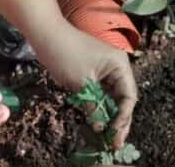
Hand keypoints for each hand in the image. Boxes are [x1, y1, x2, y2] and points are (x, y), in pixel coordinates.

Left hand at [34, 21, 137, 148]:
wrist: (45, 32)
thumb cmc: (65, 53)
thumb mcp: (80, 84)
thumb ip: (93, 107)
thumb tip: (100, 128)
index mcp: (119, 65)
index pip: (129, 97)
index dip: (123, 118)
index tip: (114, 134)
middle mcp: (117, 66)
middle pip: (122, 98)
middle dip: (118, 120)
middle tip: (113, 142)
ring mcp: (105, 69)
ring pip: (111, 97)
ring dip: (108, 115)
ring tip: (107, 136)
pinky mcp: (93, 71)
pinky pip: (101, 92)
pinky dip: (99, 106)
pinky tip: (97, 121)